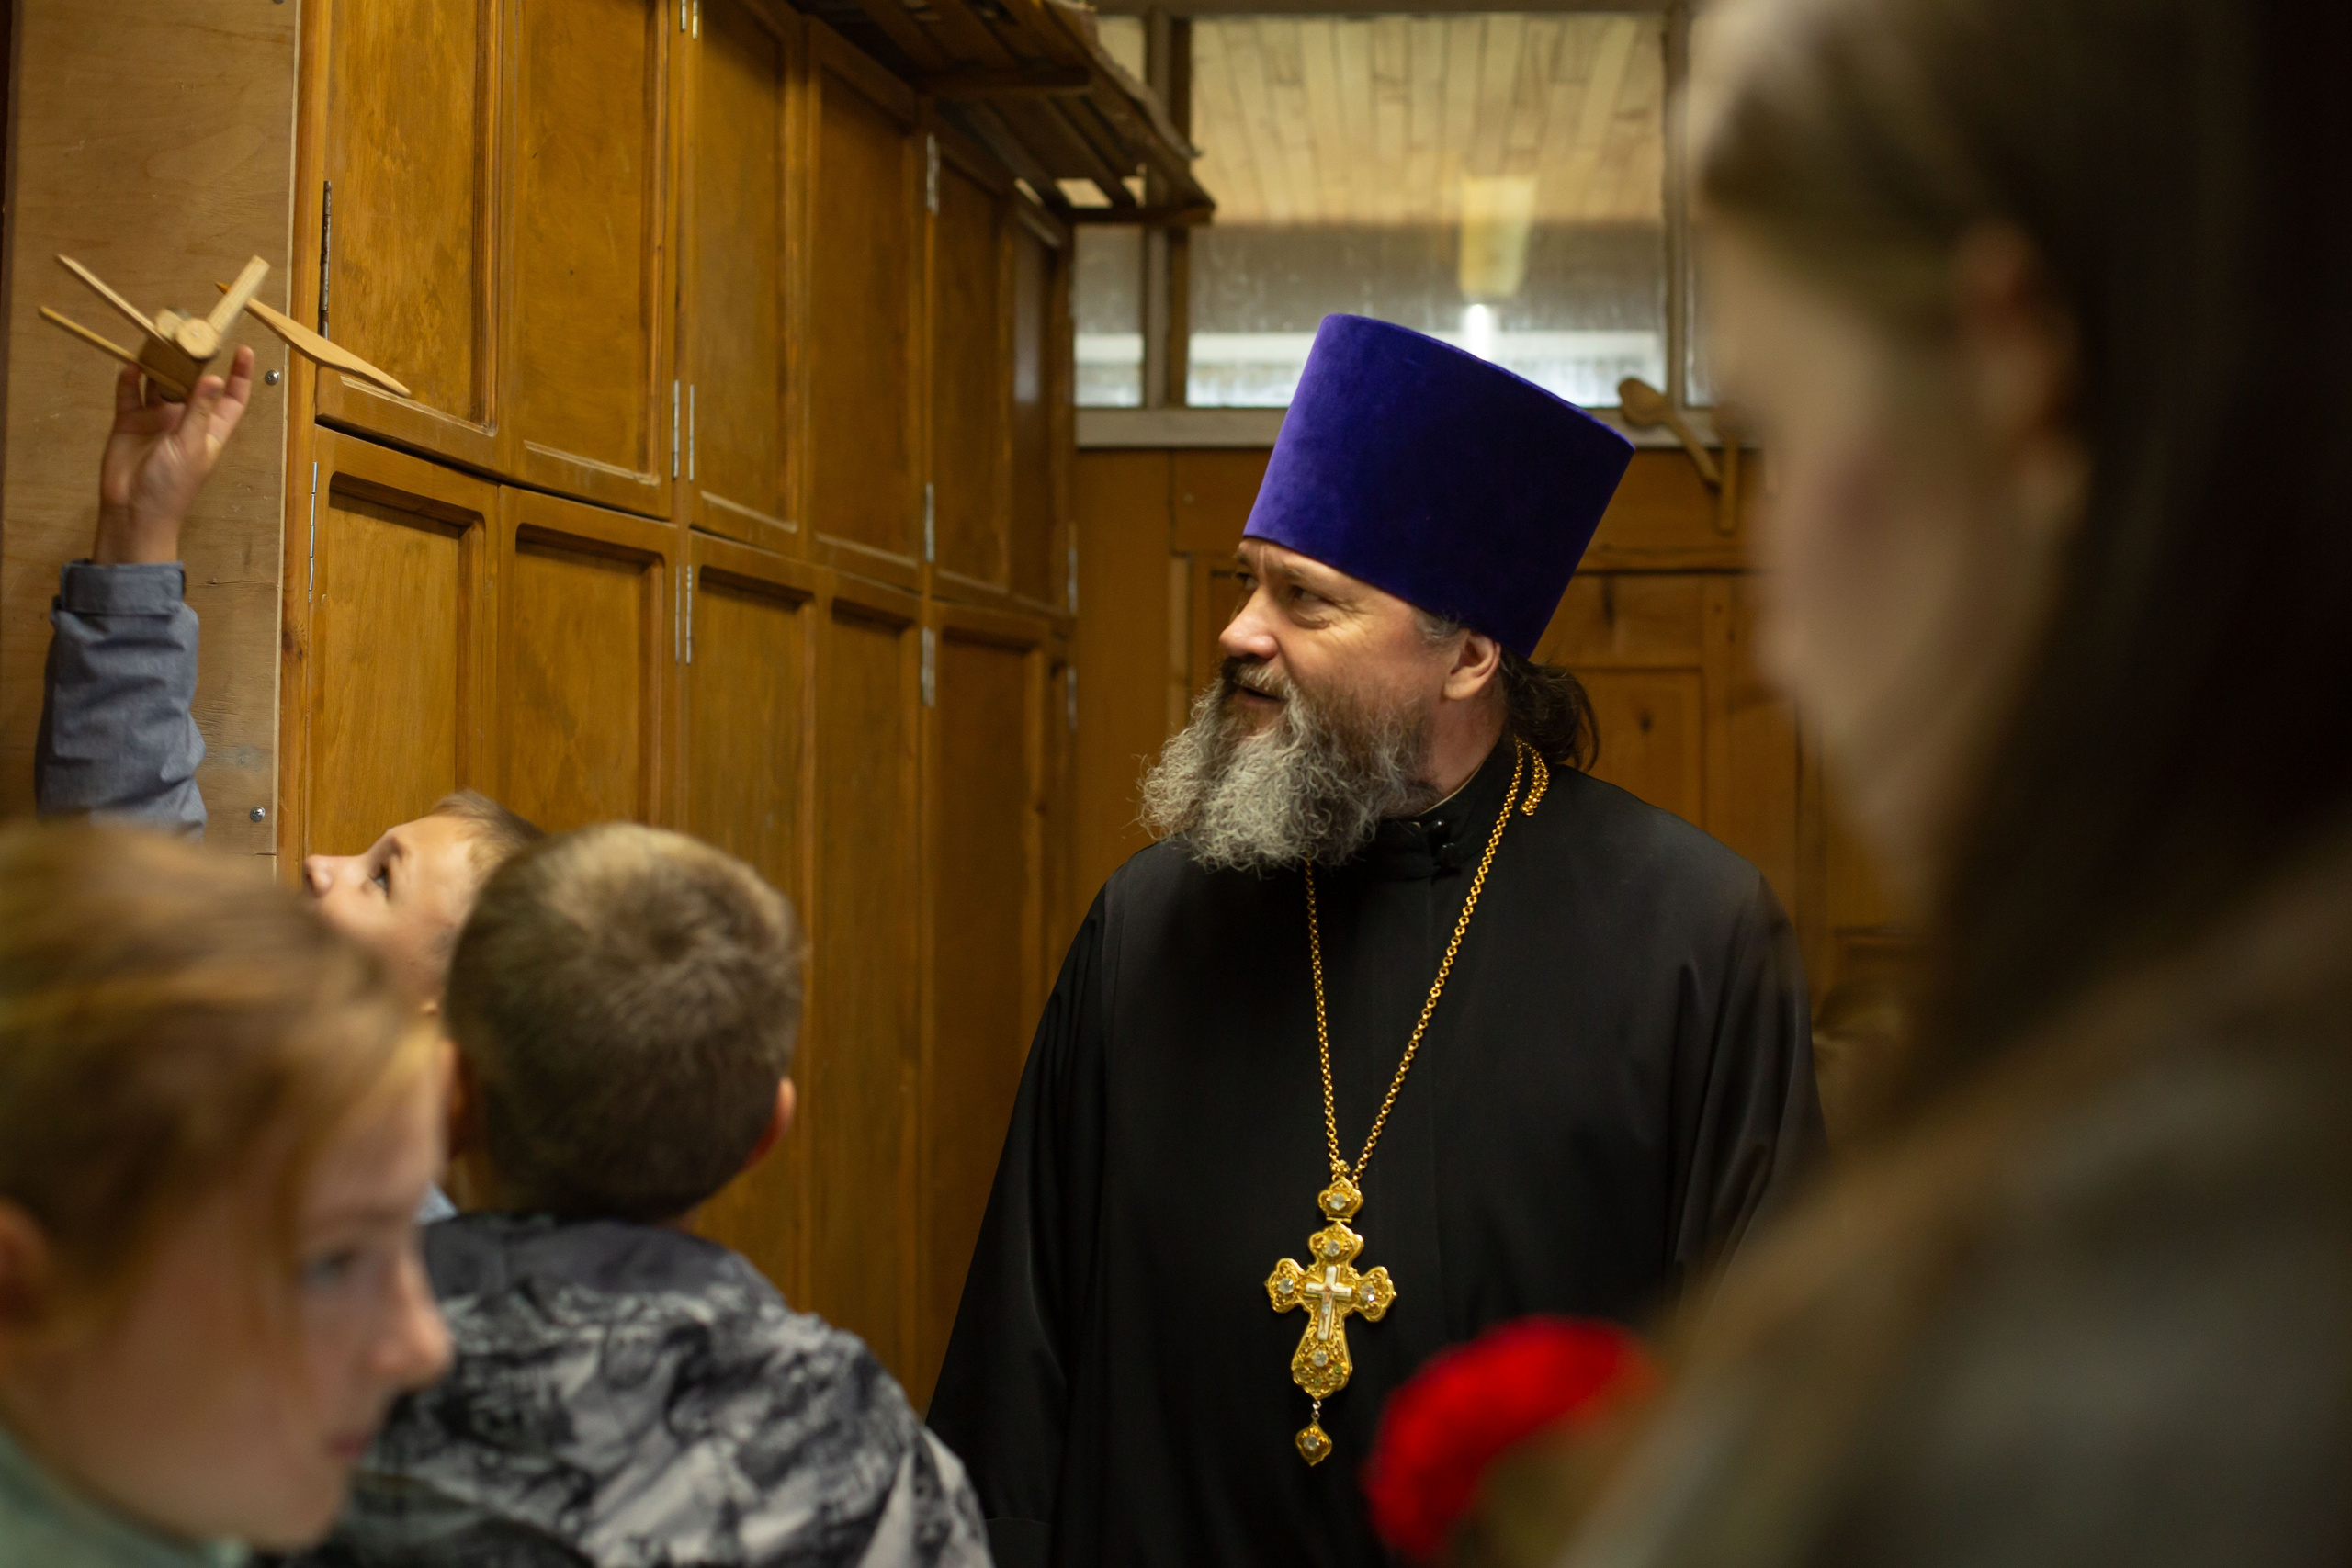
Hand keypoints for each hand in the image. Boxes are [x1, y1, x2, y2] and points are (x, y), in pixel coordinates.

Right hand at [93, 346, 255, 565]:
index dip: (241, 376)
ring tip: (160, 343)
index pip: (233, 399)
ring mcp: (157, 419)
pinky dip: (130, 379)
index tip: (244, 350)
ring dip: (160, 366)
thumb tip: (215, 378)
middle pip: (194, 384)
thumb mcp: (191, 446)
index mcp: (210, 430)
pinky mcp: (130, 421)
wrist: (133, 509)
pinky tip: (132, 366)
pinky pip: (130, 393)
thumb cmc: (172, 486)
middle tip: (191, 336)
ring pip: (160, 384)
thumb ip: (199, 411)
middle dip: (193, 362)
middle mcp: (186, 421)